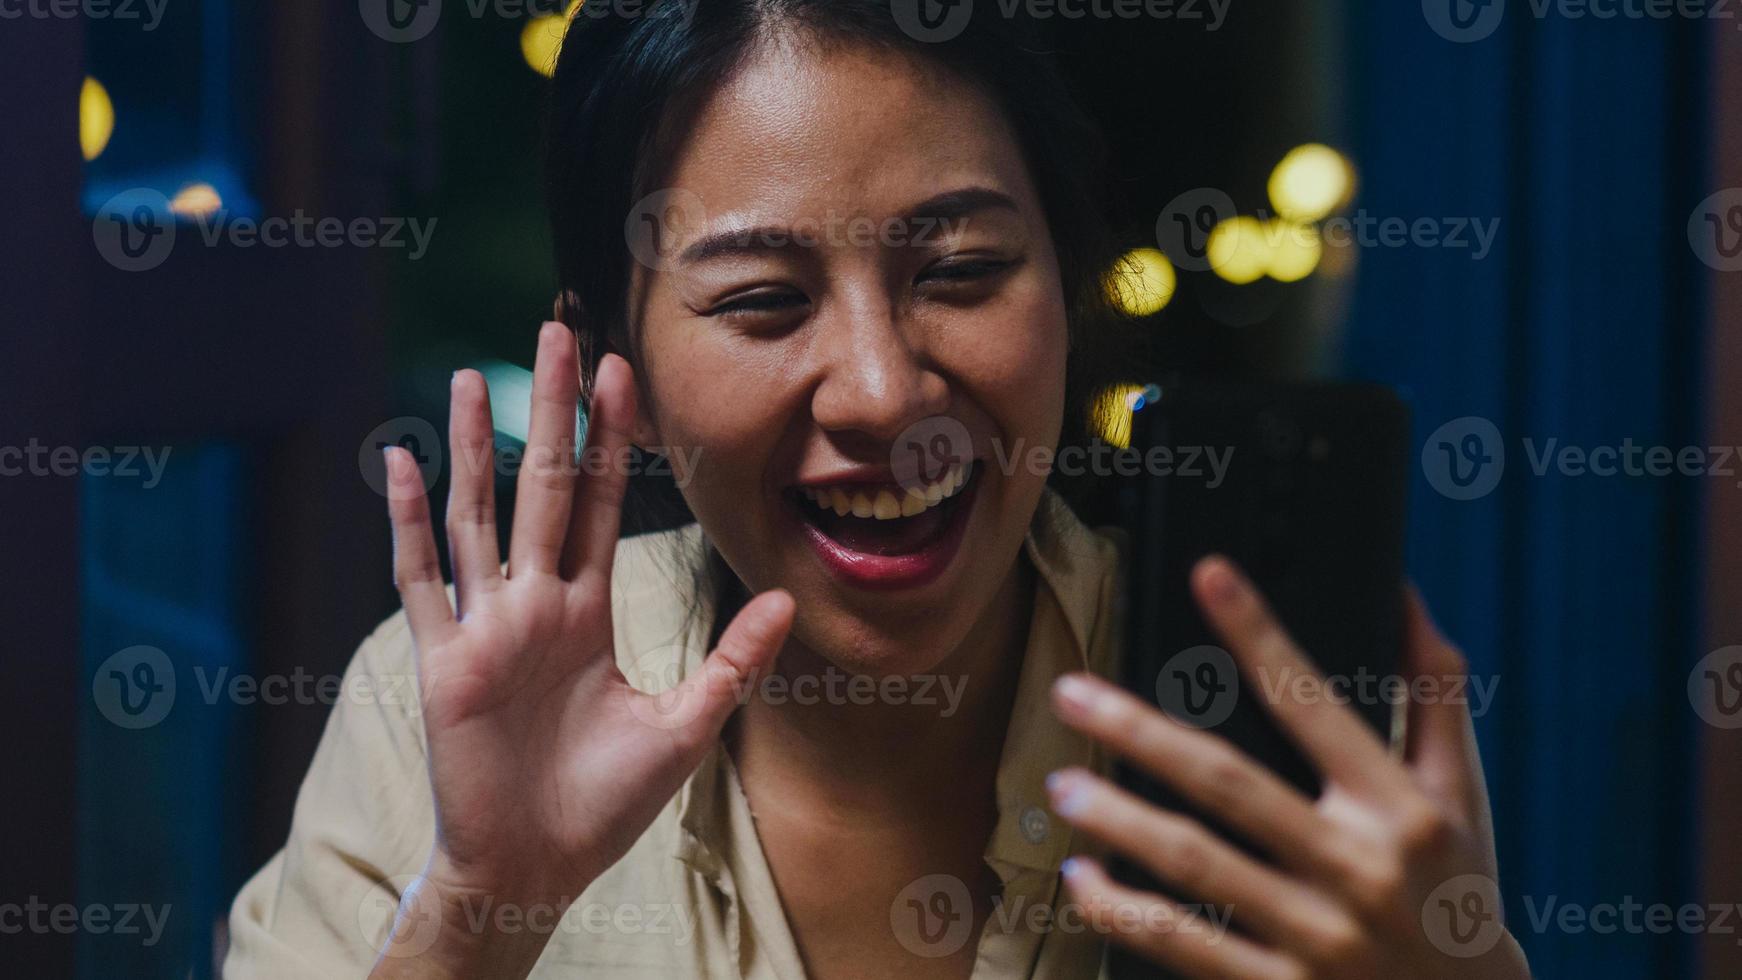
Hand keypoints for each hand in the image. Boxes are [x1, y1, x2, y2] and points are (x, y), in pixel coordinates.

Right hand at [370, 323, 793, 976]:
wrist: (536, 866)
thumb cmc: (602, 803)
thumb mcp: (684, 726)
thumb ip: (732, 660)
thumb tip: (786, 598)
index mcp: (587, 610)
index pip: (603, 504)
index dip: (613, 439)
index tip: (620, 372)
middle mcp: (535, 604)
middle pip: (545, 487)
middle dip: (554, 412)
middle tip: (556, 331)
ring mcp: (485, 627)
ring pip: (480, 516)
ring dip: (477, 447)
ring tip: (476, 375)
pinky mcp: (443, 661)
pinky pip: (421, 581)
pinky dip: (408, 523)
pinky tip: (400, 462)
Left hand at [1046, 556, 1529, 978]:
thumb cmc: (1456, 895)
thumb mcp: (1463, 798)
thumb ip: (1432, 696)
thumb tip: (1401, 595)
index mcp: (1400, 807)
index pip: (1314, 702)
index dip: (1259, 634)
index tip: (1208, 575)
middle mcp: (1358, 867)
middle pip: (1229, 783)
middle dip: (1140, 732)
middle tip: (1071, 692)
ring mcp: (1318, 938)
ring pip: (1195, 866)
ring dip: (1117, 820)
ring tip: (1061, 784)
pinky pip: (1183, 946)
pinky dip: (1122, 912)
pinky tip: (1081, 879)